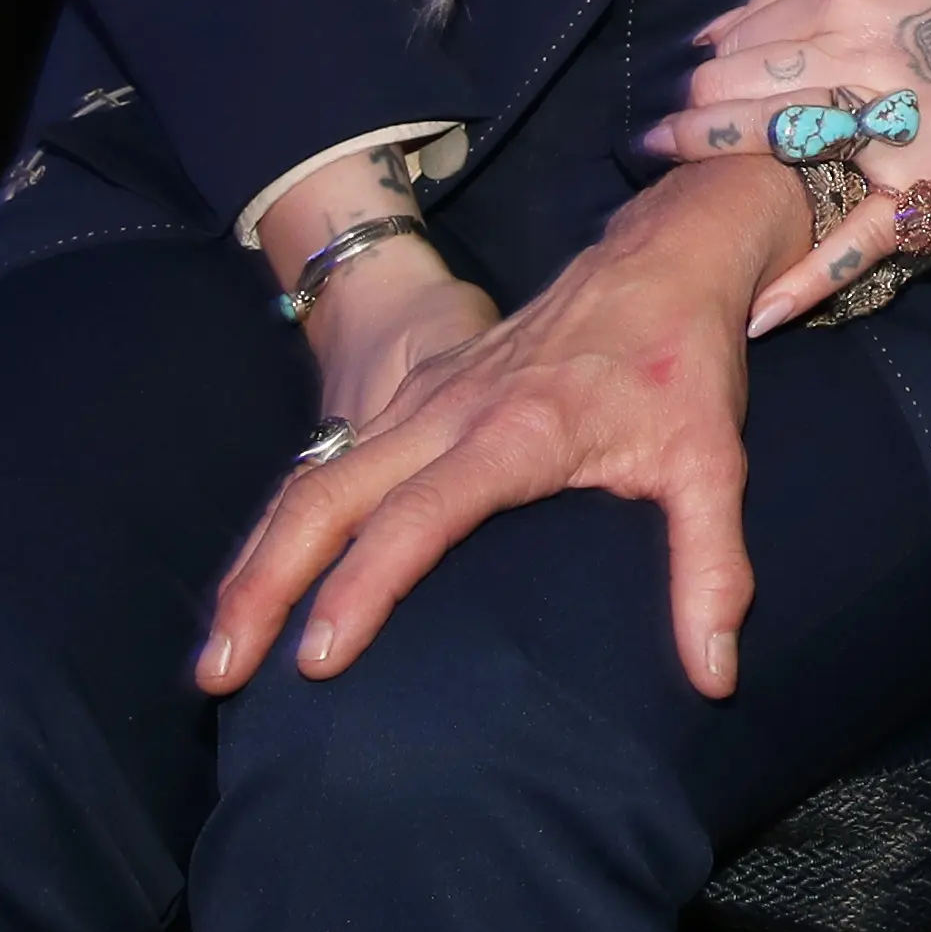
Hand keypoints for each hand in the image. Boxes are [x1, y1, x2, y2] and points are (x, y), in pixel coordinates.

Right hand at [196, 157, 809, 699]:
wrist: (660, 257)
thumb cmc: (683, 363)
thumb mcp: (712, 462)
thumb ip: (711, 567)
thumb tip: (713, 674)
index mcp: (515, 432)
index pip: (417, 516)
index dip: (363, 586)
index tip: (316, 658)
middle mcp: (448, 412)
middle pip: (327, 498)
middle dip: (264, 585)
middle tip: (218, 673)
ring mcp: (421, 400)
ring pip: (312, 480)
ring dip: (258, 561)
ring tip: (218, 651)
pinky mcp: (413, 396)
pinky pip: (328, 463)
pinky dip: (285, 525)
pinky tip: (262, 580)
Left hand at [642, 0, 930, 331]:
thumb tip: (714, 29)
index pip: (739, 43)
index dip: (699, 76)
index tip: (678, 100)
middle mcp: (860, 55)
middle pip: (743, 96)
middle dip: (688, 129)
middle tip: (655, 155)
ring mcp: (896, 122)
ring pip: (786, 152)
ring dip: (721, 182)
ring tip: (682, 213)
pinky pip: (860, 236)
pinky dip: (809, 278)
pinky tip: (762, 309)